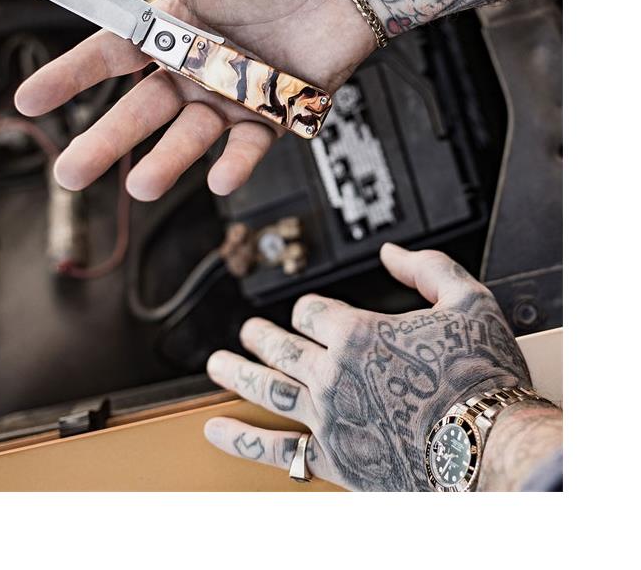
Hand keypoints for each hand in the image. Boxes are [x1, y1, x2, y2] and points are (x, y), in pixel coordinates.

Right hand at [14, 0, 373, 200]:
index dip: (70, 78)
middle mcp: (199, 66)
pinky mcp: (275, 112)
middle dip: (105, 141)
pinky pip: (251, 144)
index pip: (111, 55)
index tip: (28, 103)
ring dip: (167, 162)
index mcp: (175, 26)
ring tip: (143, 188)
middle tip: (68, 174)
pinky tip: (219, 180)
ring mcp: (236, 93)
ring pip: (191, 136)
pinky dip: (236, 164)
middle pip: (142, 110)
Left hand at [202, 243, 530, 490]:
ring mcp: (329, 417)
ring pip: (268, 389)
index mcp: (358, 332)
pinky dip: (242, 441)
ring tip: (217, 364)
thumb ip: (427, 268)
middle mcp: (334, 373)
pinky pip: (278, 451)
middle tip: (247, 332)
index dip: (310, 308)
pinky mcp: (335, 459)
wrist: (494, 447)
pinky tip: (215, 432)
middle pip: (281, 346)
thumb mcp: (469, 300)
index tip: (313, 315)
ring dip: (237, 374)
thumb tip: (391, 252)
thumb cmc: (482, 375)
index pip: (311, 311)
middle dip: (261, 335)